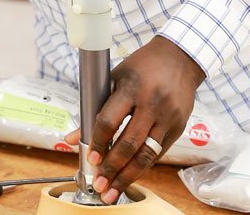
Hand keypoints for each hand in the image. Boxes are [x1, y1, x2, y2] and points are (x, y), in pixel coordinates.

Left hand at [65, 36, 204, 203]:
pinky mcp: (178, 126)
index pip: (110, 120)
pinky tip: (131, 175)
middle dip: (113, 168)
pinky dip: (143, 166)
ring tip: (114, 190)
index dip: (99, 142)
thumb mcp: (114, 79)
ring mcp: (168, 116)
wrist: (179, 58)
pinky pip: (158, 152)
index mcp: (130, 88)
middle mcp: (151, 103)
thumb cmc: (141, 67)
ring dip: (129, 175)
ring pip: (147, 154)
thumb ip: (93, 109)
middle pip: (130, 143)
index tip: (91, 158)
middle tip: (100, 184)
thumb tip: (70, 138)